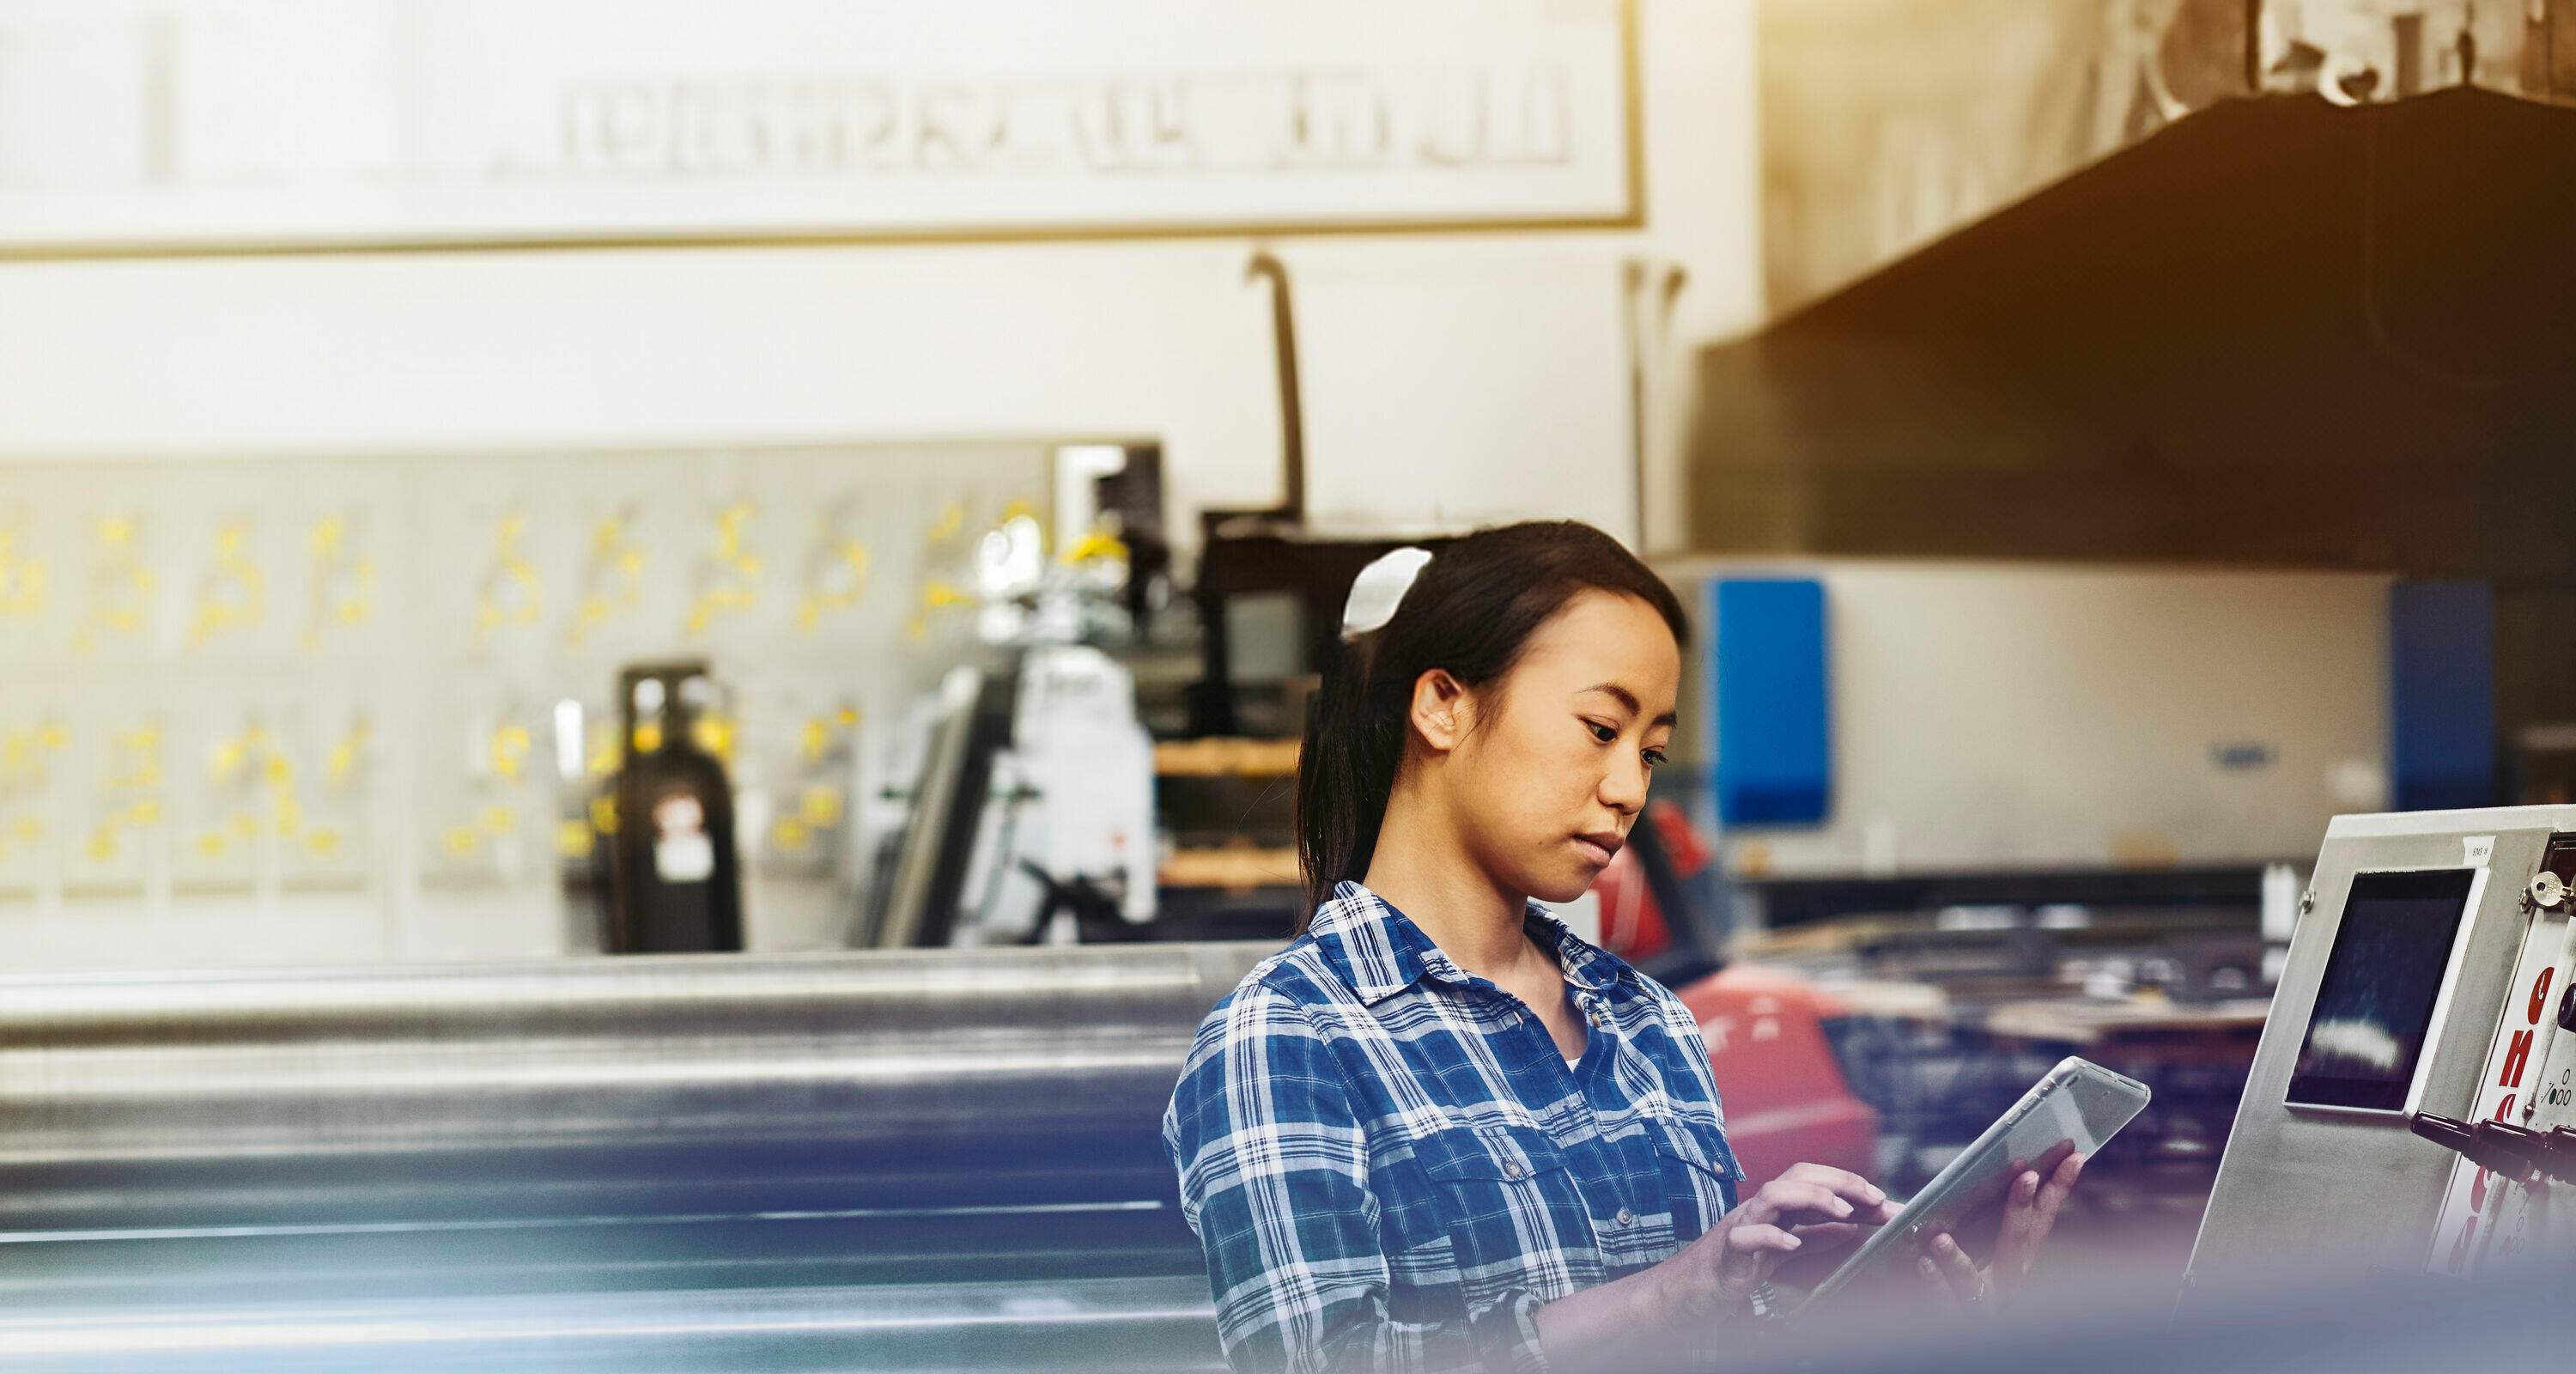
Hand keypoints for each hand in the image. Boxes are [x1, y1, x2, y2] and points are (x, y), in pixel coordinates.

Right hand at [1661, 1163, 1895, 1319]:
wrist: (1687, 1291)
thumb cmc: (1732, 1267)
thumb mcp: (1781, 1249)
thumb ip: (1813, 1236)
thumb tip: (1849, 1227)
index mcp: (1773, 1208)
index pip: (1813, 1179)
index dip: (1848, 1183)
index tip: (1882, 1199)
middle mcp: (1758, 1209)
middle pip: (1797, 1175)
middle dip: (1839, 1181)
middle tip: (1874, 1198)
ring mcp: (1741, 1227)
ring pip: (1773, 1195)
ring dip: (1812, 1198)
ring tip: (1843, 1212)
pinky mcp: (1727, 1253)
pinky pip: (1746, 1237)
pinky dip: (1772, 1236)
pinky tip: (1792, 1244)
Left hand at [1918, 1149, 2084, 1311]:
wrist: (1948, 1333)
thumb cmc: (1962, 1277)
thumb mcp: (1980, 1241)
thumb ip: (1987, 1211)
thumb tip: (1998, 1167)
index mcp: (2018, 1258)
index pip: (2043, 1217)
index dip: (2059, 1186)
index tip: (2073, 1154)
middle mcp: (2007, 1280)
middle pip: (2018, 1242)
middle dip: (2023, 1208)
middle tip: (2028, 1175)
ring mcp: (1983, 1303)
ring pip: (1973, 1282)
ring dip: (1957, 1259)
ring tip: (1938, 1238)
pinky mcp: (1953, 1319)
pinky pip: (1943, 1302)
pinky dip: (1933, 1283)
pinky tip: (1921, 1264)